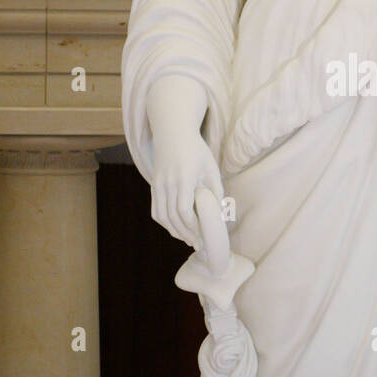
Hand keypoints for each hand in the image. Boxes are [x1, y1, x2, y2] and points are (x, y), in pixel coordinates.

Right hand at [150, 127, 223, 249]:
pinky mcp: (154, 185)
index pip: (184, 211)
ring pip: (162, 216)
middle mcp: (167, 183)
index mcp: (184, 178)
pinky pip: (156, 210)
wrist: (173, 132)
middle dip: (186, 234)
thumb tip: (222, 213)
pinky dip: (165, 222)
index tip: (204, 235)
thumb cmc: (196, 150)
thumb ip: (216, 190)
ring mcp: (158, 184)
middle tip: (198, 244)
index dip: (193, 227)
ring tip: (187, 239)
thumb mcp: (211, 167)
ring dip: (174, 231)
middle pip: (173, 217)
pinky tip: (175, 228)